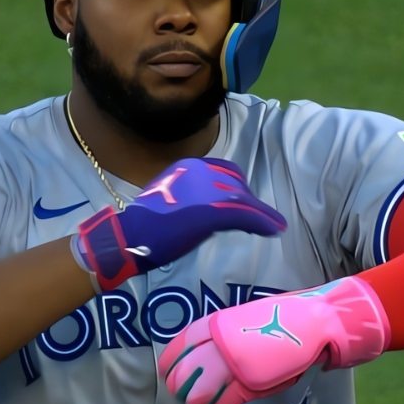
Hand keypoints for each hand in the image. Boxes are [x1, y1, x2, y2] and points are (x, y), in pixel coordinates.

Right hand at [74, 157, 285, 290]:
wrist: (129, 236)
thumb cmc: (144, 225)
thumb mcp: (170, 200)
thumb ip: (191, 198)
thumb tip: (208, 209)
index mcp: (188, 166)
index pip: (226, 171)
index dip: (239, 188)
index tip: (244, 204)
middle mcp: (199, 171)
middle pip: (238, 184)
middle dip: (251, 202)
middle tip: (259, 218)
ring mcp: (206, 190)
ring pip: (244, 200)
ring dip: (262, 214)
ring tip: (274, 225)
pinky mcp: (211, 211)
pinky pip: (245, 215)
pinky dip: (262, 222)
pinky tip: (273, 230)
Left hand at [158, 277, 387, 403]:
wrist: (310, 321)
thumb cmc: (279, 320)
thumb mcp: (242, 318)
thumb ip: (221, 334)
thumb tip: (203, 354)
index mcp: (215, 324)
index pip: (178, 346)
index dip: (169, 364)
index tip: (168, 374)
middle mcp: (218, 344)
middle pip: (182, 373)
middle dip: (180, 390)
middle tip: (185, 398)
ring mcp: (232, 364)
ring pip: (197, 394)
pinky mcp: (248, 384)